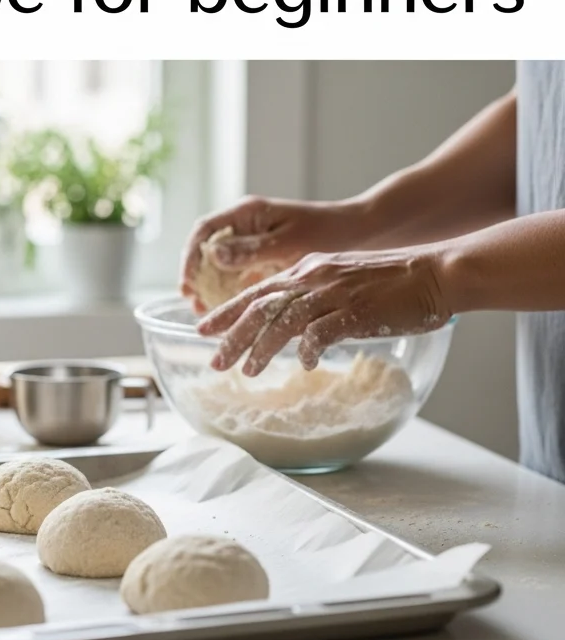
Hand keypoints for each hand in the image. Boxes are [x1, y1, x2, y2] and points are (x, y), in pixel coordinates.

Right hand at [180, 197, 356, 314]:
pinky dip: (232, 294)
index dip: (191, 257)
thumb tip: (212, 253)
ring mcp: (255, 244)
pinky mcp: (266, 260)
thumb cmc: (328, 231)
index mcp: (248, 213)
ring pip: (222, 266)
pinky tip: (230, 315)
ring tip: (206, 314)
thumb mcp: (289, 242)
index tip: (187, 283)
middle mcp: (246, 226)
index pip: (205, 231)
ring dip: (212, 288)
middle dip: (197, 277)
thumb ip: (252, 249)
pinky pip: (240, 277)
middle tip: (194, 305)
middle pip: (208, 250)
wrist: (360, 233)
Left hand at [197, 246, 452, 376]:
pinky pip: (324, 331)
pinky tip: (304, 364)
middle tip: (213, 359)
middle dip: (233, 334)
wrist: (435, 272)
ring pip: (284, 319)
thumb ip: (315, 296)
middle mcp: (315, 276)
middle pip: (261, 305)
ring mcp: (335, 293)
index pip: (258, 290)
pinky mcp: (358, 311)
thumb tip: (294, 326)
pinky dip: (309, 348)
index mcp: (309, 268)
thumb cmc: (393, 281)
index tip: (204, 328)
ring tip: (247, 370)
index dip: (228, 310)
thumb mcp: (342, 279)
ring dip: (263, 347)